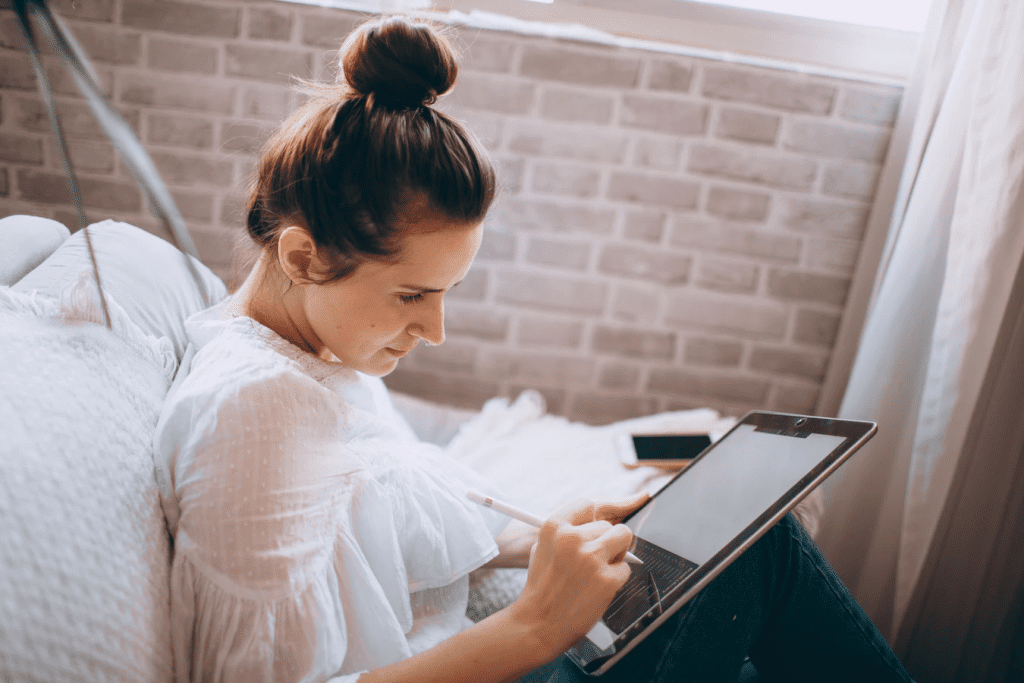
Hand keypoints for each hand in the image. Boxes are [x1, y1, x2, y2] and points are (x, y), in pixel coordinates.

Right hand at [505, 492, 649, 658]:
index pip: (587, 505)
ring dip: (616, 554)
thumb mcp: (543, 548)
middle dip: (607, 541)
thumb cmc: (543, 587)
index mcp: (554, 527)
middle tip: (596, 559)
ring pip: (623, 539)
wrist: (538, 623)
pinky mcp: (606, 579)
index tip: (613, 512)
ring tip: (598, 570)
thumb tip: (597, 523)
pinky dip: (616, 579)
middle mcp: (572, 538)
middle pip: (608, 525)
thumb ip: (568, 532)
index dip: (603, 509)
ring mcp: (591, 558)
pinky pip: (625, 569)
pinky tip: (597, 589)